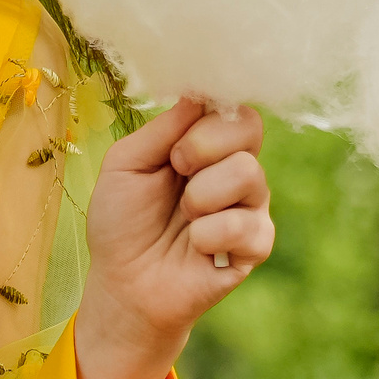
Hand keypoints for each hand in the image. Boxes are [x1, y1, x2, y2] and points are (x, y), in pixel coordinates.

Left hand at [74, 102, 271, 378]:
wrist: (123, 283)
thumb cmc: (122, 222)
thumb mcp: (126, 164)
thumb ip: (162, 128)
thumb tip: (199, 94)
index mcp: (206, 144)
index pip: (232, 106)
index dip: (209, 112)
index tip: (176, 136)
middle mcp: (234, 169)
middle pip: (250, 127)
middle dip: (202, 145)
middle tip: (175, 168)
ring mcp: (250, 206)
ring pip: (249, 173)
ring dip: (201, 195)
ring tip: (183, 216)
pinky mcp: (256, 245)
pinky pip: (246, 225)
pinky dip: (208, 235)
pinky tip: (195, 247)